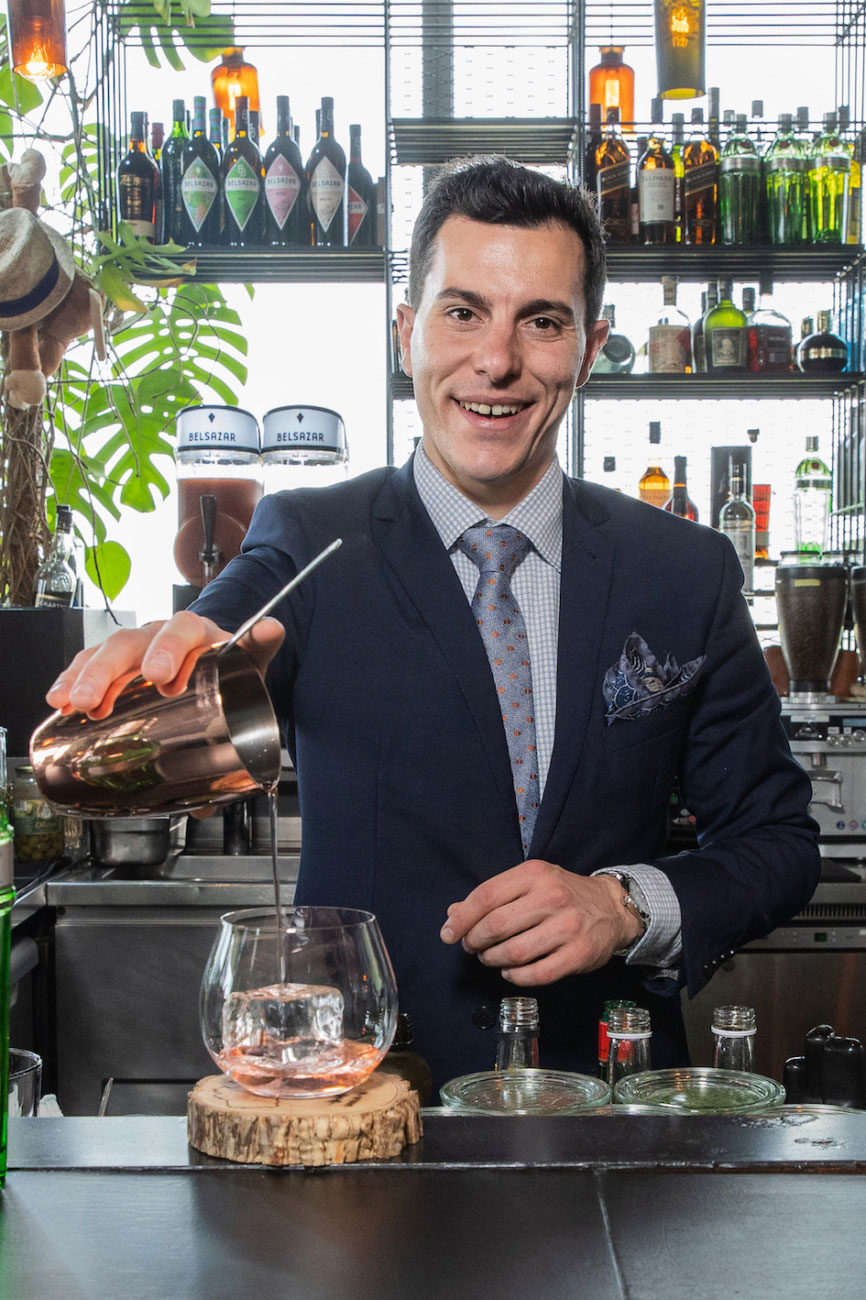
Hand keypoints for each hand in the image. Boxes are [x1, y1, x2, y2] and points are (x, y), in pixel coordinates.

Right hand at [44, 610, 284, 719]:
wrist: (217, 670)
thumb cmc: (229, 665)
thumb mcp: (248, 659)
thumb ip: (259, 645)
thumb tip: (273, 627)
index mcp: (194, 631)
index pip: (180, 630)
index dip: (167, 650)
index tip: (159, 676)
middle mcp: (159, 635)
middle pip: (130, 644)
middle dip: (108, 671)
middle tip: (95, 700)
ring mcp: (135, 651)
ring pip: (104, 655)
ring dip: (83, 678)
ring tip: (71, 703)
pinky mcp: (117, 669)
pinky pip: (88, 667)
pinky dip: (72, 682)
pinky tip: (58, 702)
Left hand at [439, 860, 642, 984]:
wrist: (611, 908)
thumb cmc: (562, 894)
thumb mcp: (529, 883)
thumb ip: (493, 897)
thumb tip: (453, 914)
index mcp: (534, 874)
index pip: (486, 896)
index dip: (461, 918)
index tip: (448, 934)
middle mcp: (552, 897)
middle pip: (496, 925)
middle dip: (474, 941)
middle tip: (472, 947)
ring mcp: (568, 926)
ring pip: (514, 952)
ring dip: (492, 960)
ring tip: (490, 958)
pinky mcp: (578, 954)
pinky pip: (536, 974)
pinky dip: (515, 977)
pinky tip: (510, 971)